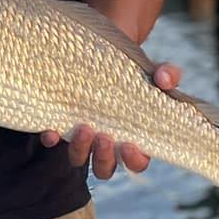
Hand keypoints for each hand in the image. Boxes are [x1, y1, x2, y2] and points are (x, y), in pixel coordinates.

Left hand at [41, 63, 181, 179]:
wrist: (104, 51)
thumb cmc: (134, 71)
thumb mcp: (154, 71)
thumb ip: (167, 74)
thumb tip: (165, 81)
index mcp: (133, 138)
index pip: (137, 162)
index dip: (134, 160)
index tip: (130, 145)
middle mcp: (107, 143)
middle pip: (105, 168)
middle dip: (104, 158)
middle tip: (104, 137)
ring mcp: (83, 136)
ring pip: (79, 158)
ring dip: (80, 150)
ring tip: (83, 127)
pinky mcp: (62, 123)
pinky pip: (54, 139)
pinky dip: (52, 138)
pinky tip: (51, 130)